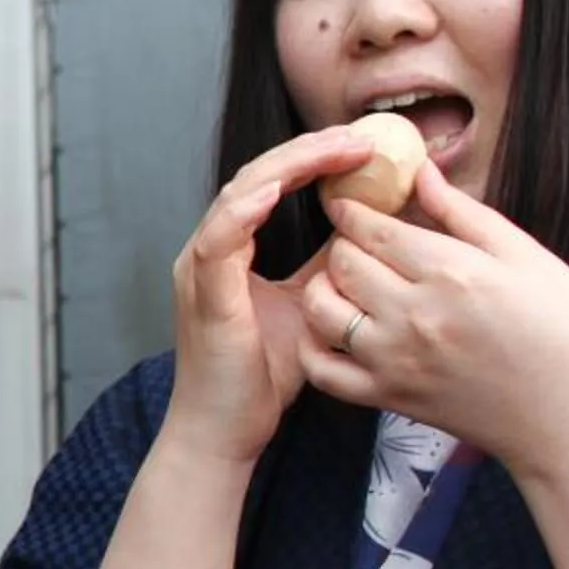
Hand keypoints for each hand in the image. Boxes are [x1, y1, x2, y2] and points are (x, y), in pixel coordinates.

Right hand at [166, 127, 380, 466]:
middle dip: (307, 151)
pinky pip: (221, 238)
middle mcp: (209, 252)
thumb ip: (328, 268)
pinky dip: (249, 207)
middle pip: (255, 178)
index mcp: (229, 251)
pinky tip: (282, 185)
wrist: (224, 432)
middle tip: (358, 136)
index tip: (361, 146)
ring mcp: (200, 271)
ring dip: (288, 167)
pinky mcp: (203, 295)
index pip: (269, 185)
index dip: (312, 159)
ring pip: (239, 195)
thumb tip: (369, 232)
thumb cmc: (260, 379)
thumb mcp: (308, 308)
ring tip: (335, 148)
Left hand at [299, 167, 568, 476]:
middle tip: (359, 242)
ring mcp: (395, 361)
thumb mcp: (525, 256)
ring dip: (324, 288)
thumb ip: (463, 212)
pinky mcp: (388, 398)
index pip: (374, 228)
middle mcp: (414, 316)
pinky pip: (322, 370)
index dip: (354, 210)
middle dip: (344, 243)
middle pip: (343, 263)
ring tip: (348, 282)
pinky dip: (315, 346)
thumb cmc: (565, 328)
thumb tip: (419, 170)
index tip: (350, 204)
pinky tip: (335, 330)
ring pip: (321, 310)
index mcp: (451, 272)